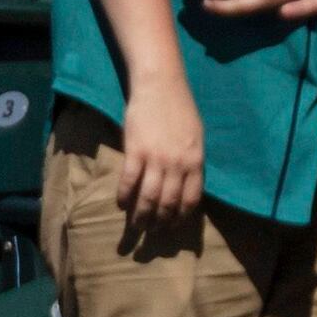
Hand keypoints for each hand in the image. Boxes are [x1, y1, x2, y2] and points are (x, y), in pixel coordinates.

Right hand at [113, 77, 205, 229]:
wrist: (160, 83)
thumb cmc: (179, 108)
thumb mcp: (196, 136)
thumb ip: (192, 162)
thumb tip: (186, 186)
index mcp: (195, 161)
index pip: (190, 200)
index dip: (180, 218)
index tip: (172, 227)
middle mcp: (177, 164)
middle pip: (168, 204)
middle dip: (159, 224)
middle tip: (151, 232)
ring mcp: (155, 158)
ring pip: (148, 198)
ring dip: (141, 217)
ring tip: (136, 225)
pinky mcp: (135, 151)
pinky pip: (129, 182)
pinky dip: (124, 197)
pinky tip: (121, 204)